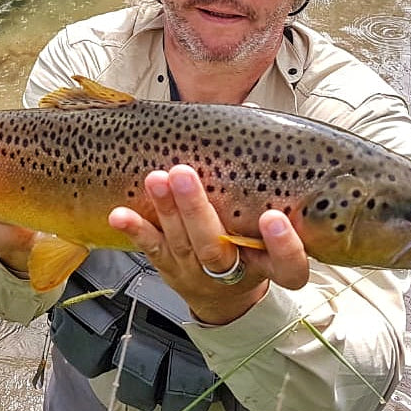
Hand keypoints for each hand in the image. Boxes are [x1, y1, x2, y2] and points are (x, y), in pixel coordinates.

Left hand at [108, 165, 310, 324]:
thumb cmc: (253, 242)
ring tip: (156, 178)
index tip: (273, 217)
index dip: (283, 245)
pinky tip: (121, 214)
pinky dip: (136, 229)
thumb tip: (255, 115)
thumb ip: (267, 175)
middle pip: (217, 247)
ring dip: (166, 209)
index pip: (289, 264)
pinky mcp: (171, 269)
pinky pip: (152, 249)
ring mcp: (199, 272)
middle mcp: (235, 270)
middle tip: (184, 174)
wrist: (226, 294)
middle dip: (197, 210)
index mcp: (271, 262)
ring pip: (182, 243)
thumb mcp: (270, 221)